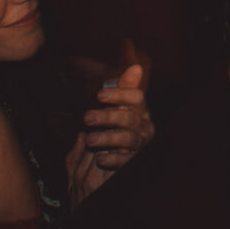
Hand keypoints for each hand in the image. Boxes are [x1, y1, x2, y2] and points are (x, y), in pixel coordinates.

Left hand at [66, 63, 154, 204]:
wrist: (110, 157)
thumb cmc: (113, 125)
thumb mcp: (115, 106)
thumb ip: (123, 89)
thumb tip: (136, 67)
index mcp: (139, 110)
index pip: (136, 98)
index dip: (119, 95)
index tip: (99, 94)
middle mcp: (143, 126)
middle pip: (129, 118)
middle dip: (107, 116)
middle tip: (86, 117)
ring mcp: (139, 144)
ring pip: (128, 139)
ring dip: (108, 138)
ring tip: (90, 140)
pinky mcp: (133, 160)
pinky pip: (126, 160)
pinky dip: (114, 160)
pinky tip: (100, 159)